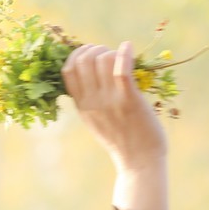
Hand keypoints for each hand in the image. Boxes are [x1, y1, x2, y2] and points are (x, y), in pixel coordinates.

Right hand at [62, 42, 168, 209]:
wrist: (140, 162)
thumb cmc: (123, 140)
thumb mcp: (96, 121)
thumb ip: (89, 100)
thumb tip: (89, 75)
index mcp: (82, 106)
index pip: (67, 69)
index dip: (78, 54)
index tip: (92, 55)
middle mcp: (93, 102)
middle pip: (84, 60)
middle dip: (96, 49)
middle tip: (110, 56)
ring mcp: (110, 101)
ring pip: (102, 59)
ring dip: (112, 52)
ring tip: (122, 58)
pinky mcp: (130, 100)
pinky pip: (121, 69)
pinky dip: (124, 53)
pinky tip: (128, 47)